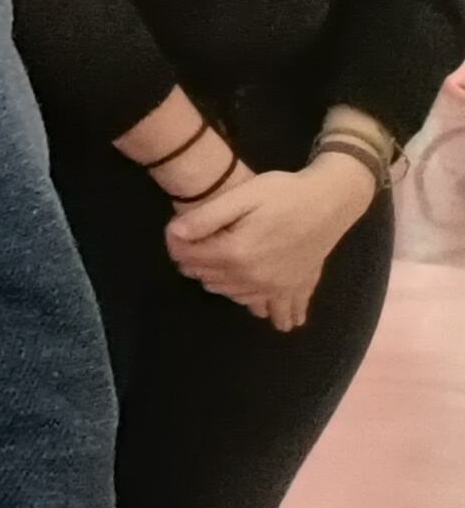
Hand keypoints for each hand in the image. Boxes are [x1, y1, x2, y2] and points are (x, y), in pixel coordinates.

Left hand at [163, 156, 371, 330]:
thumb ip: (205, 217)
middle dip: (195, 264)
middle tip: (195, 247)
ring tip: (218, 268)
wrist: (332, 200)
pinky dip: (265, 310)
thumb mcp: (241, 196)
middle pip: (208, 278)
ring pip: (233, 294)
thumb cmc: (285, 193)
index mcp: (235, 253)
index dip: (175, 245)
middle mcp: (253, 277)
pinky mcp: (295, 286)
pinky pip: (275, 308)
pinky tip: (265, 313)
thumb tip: (174, 234)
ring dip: (220, 284)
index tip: (175, 233)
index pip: (188, 258)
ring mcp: (275, 286)